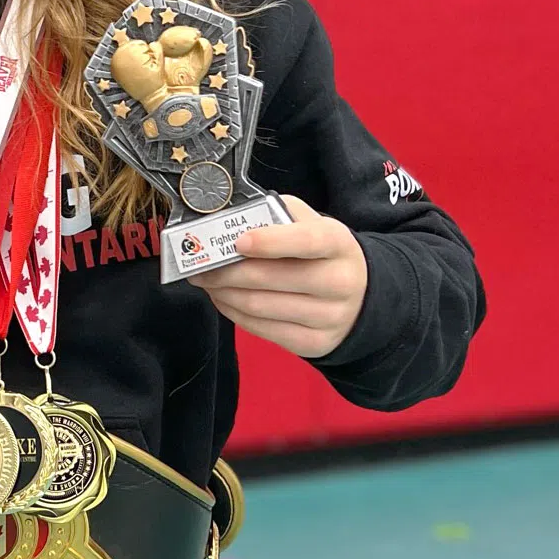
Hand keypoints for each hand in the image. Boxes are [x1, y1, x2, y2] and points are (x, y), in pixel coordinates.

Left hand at [188, 196, 366, 358]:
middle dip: (225, 271)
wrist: (360, 296)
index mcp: (338, 244)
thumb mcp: (310, 223)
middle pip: (271, 277)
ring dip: (223, 292)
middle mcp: (340, 282)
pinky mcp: (315, 343)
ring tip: (206, 281)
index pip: (307, 241)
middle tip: (199, 265)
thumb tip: (226, 219)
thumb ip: (274, 214)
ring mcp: (329, 317)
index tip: (237, 241)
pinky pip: (262, 329)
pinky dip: (233, 313)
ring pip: (259, 306)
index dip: (270, 242)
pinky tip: (223, 298)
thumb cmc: (321, 253)